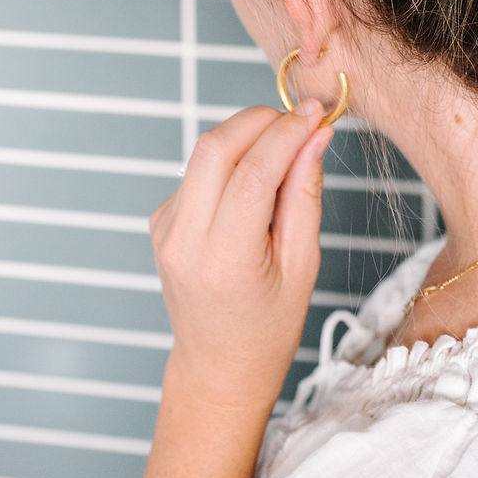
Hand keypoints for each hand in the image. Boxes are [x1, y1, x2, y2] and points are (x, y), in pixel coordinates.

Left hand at [149, 97, 332, 415]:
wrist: (218, 365)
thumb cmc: (268, 326)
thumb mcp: (303, 266)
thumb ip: (305, 194)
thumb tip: (315, 136)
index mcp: (225, 260)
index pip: (254, 172)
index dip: (288, 132)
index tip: (317, 113)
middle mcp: (184, 240)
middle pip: (216, 147)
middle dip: (262, 119)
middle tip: (300, 121)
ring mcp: (165, 228)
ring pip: (204, 151)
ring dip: (246, 134)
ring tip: (284, 149)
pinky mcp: (160, 220)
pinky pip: (198, 170)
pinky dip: (231, 159)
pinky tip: (255, 181)